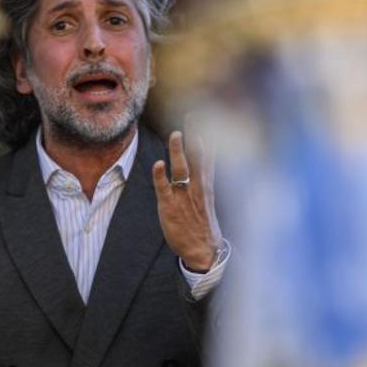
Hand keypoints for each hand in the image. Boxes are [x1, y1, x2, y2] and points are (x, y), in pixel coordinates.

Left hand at [153, 127, 222, 272]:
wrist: (203, 251)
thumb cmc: (202, 223)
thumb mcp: (206, 197)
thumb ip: (203, 177)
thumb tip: (201, 159)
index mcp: (207, 184)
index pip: (209, 154)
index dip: (207, 134)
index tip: (206, 115)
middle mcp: (197, 187)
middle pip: (198, 156)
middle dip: (196, 135)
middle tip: (193, 115)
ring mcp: (184, 197)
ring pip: (183, 169)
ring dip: (178, 152)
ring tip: (176, 134)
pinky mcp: (170, 207)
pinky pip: (164, 189)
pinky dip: (160, 176)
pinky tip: (158, 164)